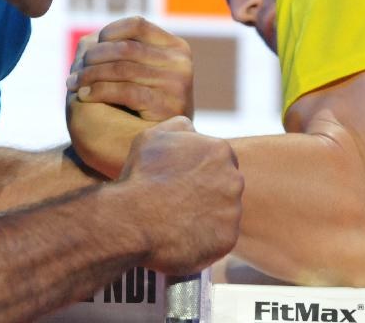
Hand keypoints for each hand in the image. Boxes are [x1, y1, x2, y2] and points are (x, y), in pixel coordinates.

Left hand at [67, 16, 192, 120]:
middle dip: (94, 58)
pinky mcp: (169, 106)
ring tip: (73, 84)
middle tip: (74, 72)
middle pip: (126, 48)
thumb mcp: (140, 73)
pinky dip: (100, 91)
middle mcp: (181, 63)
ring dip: (91, 75)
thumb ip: (123, 52)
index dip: (109, 32)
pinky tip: (84, 96)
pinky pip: (126, 91)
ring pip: (123, 69)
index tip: (89, 49)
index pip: (137, 25)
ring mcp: (178, 84)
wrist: (161, 147)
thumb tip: (88, 40)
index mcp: (177, 48)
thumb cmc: (144, 107)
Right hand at [119, 116, 242, 274]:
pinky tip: (181, 236)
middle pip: (225, 186)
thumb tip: (193, 130)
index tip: (181, 181)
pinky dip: (204, 239)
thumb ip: (180, 126)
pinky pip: (218, 238)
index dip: (199, 170)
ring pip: (223, 213)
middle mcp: (234, 179)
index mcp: (220, 151)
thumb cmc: (140, 176)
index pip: (219, 160)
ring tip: (177, 221)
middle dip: (206, 192)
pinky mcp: (227, 238)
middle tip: (178, 201)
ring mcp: (233, 210)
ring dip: (206, 216)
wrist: (131, 220)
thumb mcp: (153, 135)